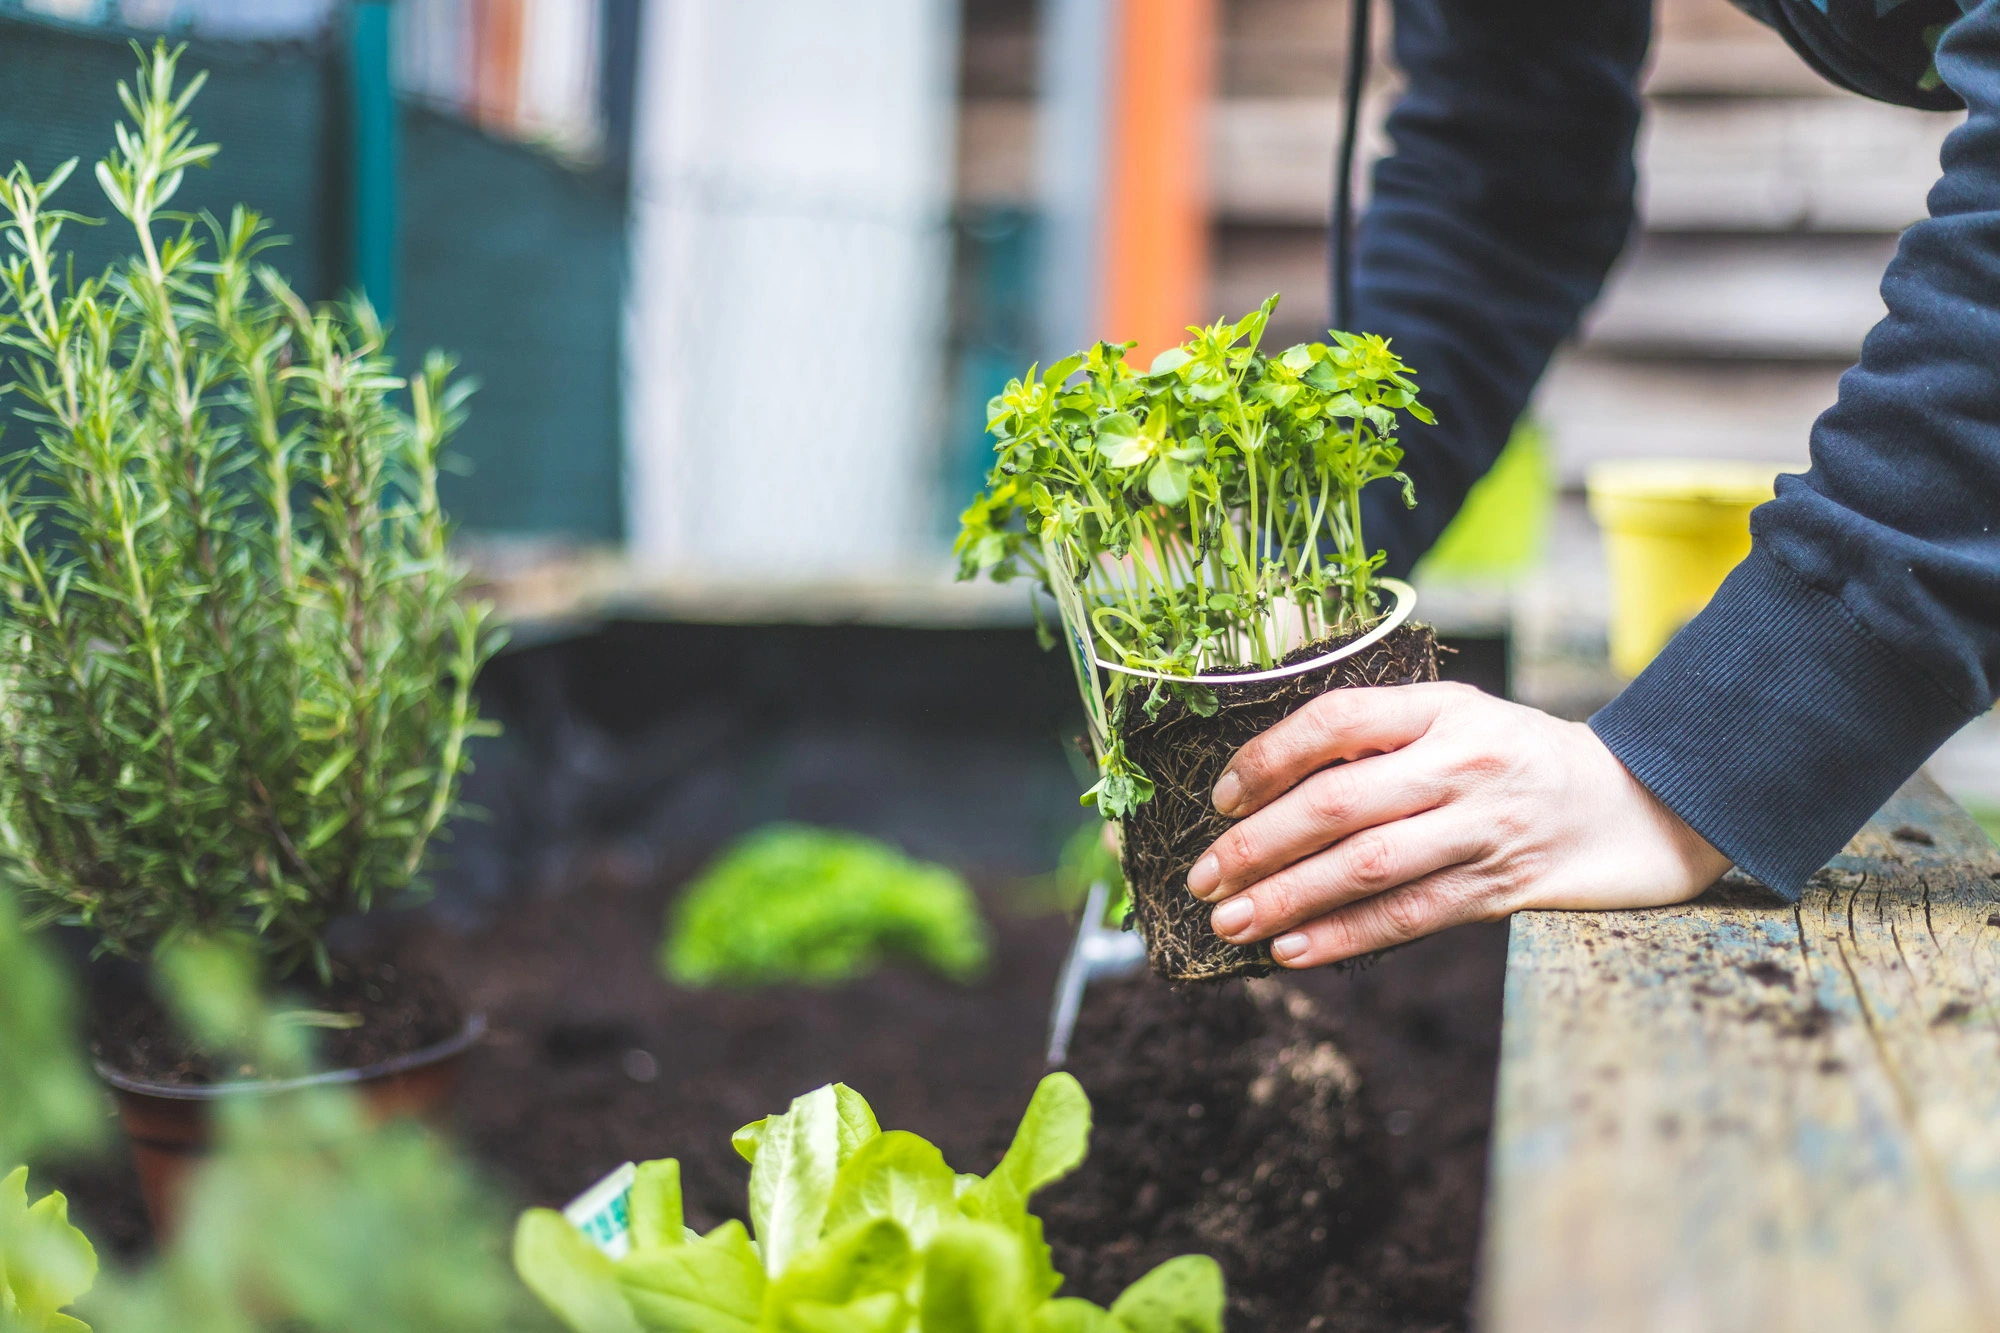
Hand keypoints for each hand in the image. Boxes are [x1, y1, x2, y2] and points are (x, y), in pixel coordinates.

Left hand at [1187, 682, 1730, 968]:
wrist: (1641, 806)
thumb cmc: (1520, 760)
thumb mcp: (1459, 720)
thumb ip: (1380, 738)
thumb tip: (1268, 782)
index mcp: (1442, 709)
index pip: (1338, 720)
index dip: (1269, 758)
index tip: (1221, 796)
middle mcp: (1462, 763)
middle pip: (1339, 803)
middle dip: (1257, 845)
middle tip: (1202, 876)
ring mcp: (1484, 828)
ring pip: (1367, 867)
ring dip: (1288, 898)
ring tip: (1231, 921)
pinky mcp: (1501, 888)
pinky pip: (1410, 916)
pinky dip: (1344, 936)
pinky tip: (1293, 950)